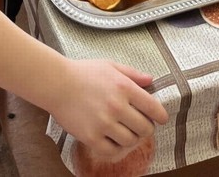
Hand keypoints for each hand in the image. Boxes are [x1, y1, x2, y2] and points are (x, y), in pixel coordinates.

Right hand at [49, 58, 166, 158]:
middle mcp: (116, 106)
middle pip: (144, 128)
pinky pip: (112, 151)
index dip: (161, 115)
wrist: (57, 83)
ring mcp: (104, 123)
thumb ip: (132, 73)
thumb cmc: (83, 72)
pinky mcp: (91, 137)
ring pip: (130, 141)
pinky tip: (115, 141)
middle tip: (141, 126)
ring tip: (127, 132)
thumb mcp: (110, 66)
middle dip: (146, 128)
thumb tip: (151, 80)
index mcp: (124, 87)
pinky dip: (117, 149)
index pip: (153, 107)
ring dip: (132, 138)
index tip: (161, 119)